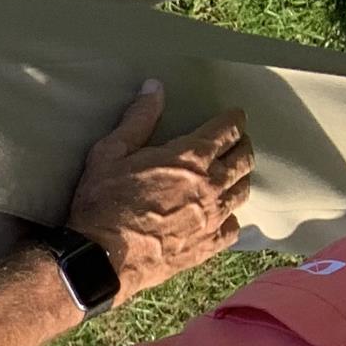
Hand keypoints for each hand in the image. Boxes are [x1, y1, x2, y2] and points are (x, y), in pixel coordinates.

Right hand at [67, 81, 253, 300]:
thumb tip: (155, 87)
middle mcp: (212, 184)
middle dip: (242, 146)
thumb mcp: (110, 154)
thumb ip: (138, 119)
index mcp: (190, 157)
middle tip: (233, 144)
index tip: (233, 116)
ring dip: (239, 179)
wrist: (100, 259)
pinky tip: (219, 216)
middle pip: (244, 158)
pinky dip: (229, 218)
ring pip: (243, 191)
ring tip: (229, 177)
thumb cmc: (101, 204)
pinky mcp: (208, 245)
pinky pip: (233, 227)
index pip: (229, 128)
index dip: (234, 119)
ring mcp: (213, 217)